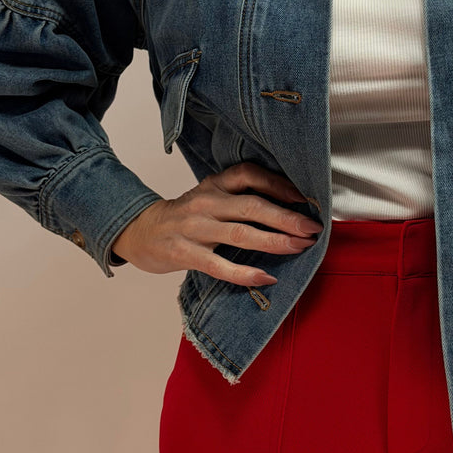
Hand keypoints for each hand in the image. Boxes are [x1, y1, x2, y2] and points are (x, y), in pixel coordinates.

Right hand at [110, 162, 322, 285]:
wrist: (139, 231)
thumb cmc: (185, 216)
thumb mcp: (210, 196)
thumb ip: (240, 198)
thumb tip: (289, 207)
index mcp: (215, 185)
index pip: (250, 175)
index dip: (279, 184)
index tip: (305, 198)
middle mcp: (206, 202)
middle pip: (252, 206)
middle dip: (287, 218)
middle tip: (312, 228)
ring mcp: (194, 227)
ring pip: (240, 233)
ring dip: (274, 241)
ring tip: (298, 247)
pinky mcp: (183, 253)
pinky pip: (219, 265)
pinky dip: (245, 273)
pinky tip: (266, 277)